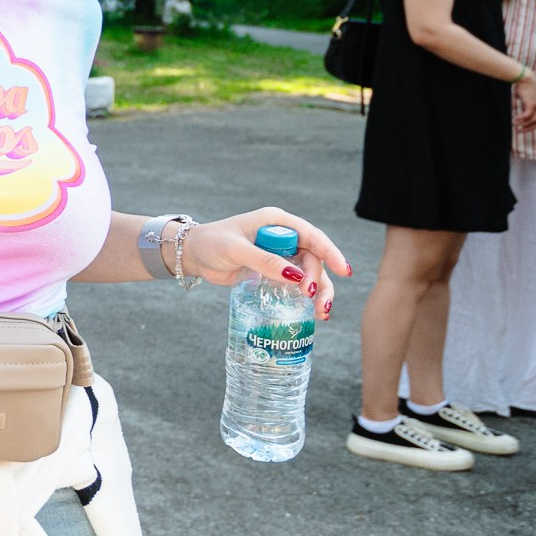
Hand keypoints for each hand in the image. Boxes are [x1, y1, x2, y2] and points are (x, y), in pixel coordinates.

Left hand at [174, 207, 350, 321]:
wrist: (192, 254)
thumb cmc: (210, 244)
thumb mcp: (236, 250)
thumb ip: (264, 261)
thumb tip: (296, 277)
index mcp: (276, 222)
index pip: (312, 235)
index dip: (330, 252)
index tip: (343, 270)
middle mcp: (283, 236)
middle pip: (313, 258)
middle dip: (319, 280)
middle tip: (314, 300)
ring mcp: (279, 254)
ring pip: (308, 273)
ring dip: (317, 292)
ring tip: (321, 313)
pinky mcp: (273, 271)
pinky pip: (295, 283)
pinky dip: (304, 297)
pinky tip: (312, 312)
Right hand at [514, 72, 535, 132]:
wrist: (526, 78)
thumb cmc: (525, 86)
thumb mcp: (527, 96)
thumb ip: (525, 103)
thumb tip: (517, 108)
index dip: (534, 126)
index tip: (525, 128)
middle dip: (529, 128)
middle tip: (520, 131)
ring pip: (532, 120)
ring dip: (523, 124)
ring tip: (515, 125)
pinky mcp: (532, 104)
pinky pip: (527, 116)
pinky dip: (521, 119)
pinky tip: (515, 119)